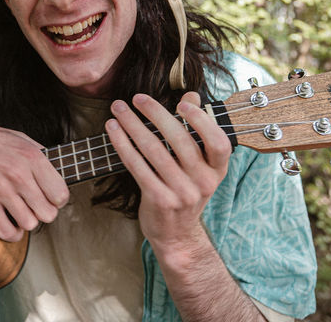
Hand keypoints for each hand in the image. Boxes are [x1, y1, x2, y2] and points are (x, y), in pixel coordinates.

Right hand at [0, 117, 68, 241]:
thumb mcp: (19, 137)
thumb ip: (39, 154)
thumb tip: (56, 171)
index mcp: (31, 157)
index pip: (60, 194)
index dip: (58, 199)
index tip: (51, 197)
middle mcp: (19, 175)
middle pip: (48, 213)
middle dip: (44, 212)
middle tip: (36, 205)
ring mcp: (1, 191)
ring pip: (30, 224)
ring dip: (27, 221)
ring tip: (21, 211)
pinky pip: (7, 232)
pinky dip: (12, 233)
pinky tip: (10, 222)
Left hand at [105, 92, 230, 248]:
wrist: (177, 235)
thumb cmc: (186, 189)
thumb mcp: (198, 165)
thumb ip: (196, 130)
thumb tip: (192, 96)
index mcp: (217, 170)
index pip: (218, 142)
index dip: (202, 121)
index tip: (182, 103)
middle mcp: (204, 182)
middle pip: (180, 141)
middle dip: (156, 114)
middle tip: (137, 98)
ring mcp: (182, 193)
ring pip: (154, 151)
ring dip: (133, 125)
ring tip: (117, 108)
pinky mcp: (159, 200)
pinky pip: (137, 166)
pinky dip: (123, 145)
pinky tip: (113, 130)